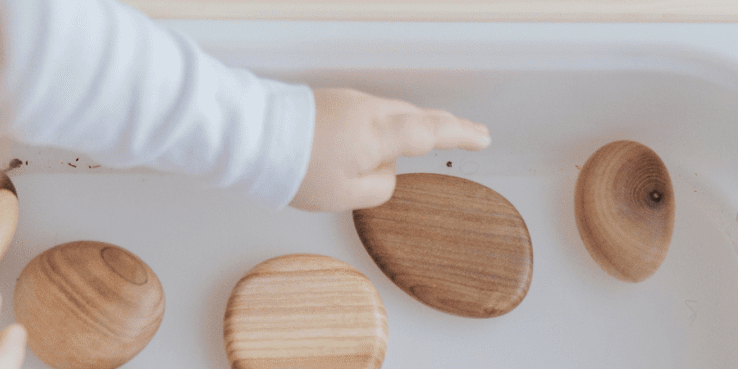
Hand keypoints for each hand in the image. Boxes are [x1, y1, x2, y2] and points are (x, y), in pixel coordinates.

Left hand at [290, 88, 490, 211]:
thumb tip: (388, 174)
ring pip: (393, 113)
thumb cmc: (295, 167)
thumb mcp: (345, 196)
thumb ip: (378, 188)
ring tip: (429, 138)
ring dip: (413, 125)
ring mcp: (351, 102)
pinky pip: (371, 113)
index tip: (483, 138)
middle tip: (471, 132)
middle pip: (418, 116)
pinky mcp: (333, 102)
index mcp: (379, 134)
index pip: (432, 133)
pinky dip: (386, 124)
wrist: (254, 136)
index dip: (461, 135)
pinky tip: (380, 139)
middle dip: (447, 125)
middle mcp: (369, 111)